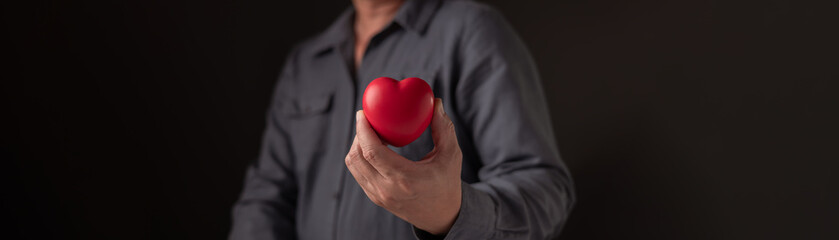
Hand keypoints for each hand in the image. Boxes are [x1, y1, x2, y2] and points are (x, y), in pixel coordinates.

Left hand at [345, 98, 462, 234]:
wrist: (442, 216)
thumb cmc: (447, 183)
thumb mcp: (452, 155)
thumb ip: (444, 128)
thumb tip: (435, 102)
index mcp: (404, 178)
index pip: (372, 151)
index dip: (362, 129)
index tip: (362, 113)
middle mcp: (386, 189)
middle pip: (357, 156)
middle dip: (358, 133)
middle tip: (366, 118)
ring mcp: (378, 195)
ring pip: (353, 165)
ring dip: (357, 145)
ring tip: (370, 132)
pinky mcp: (375, 198)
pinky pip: (358, 173)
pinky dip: (360, 157)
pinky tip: (373, 147)